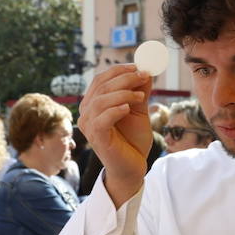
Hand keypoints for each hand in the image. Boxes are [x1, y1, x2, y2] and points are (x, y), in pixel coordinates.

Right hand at [77, 64, 153, 205]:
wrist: (133, 167)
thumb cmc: (132, 140)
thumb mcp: (138, 111)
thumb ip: (139, 93)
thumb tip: (147, 71)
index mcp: (94, 104)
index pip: (100, 79)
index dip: (119, 70)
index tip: (139, 67)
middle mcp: (87, 113)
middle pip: (101, 86)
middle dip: (125, 78)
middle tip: (144, 76)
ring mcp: (89, 126)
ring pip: (101, 100)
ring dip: (123, 93)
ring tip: (141, 97)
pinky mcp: (96, 137)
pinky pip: (102, 119)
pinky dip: (116, 110)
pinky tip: (128, 109)